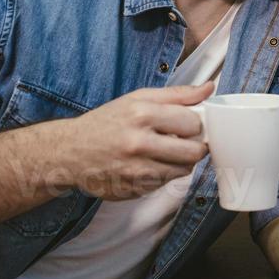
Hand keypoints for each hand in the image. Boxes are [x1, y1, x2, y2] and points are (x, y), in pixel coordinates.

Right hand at [62, 81, 213, 199]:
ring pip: (182, 171)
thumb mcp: (138, 99)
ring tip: (162, 152)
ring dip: (179, 163)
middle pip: (193, 152)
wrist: (69, 152)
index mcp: (142, 115)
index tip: (187, 125)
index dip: (194, 125)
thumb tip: (209, 89)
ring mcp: (135, 170)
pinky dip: (162, 175)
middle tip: (183, 142)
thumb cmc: (107, 122)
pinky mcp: (133, 189)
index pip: (193, 123)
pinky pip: (164, 184)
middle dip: (194, 147)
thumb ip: (177, 95)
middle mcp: (139, 143)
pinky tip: (147, 165)